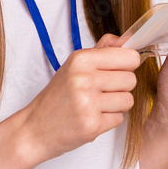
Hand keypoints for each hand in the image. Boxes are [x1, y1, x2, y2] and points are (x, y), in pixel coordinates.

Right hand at [18, 34, 140, 162]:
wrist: (36, 128)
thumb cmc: (58, 96)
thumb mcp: (75, 65)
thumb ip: (103, 50)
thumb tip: (127, 40)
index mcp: (81, 59)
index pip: (128, 57)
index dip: (128, 65)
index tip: (120, 69)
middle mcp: (84, 78)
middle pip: (131, 79)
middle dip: (122, 87)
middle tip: (103, 91)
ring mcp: (88, 103)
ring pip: (128, 100)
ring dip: (117, 105)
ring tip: (98, 105)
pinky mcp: (92, 125)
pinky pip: (119, 118)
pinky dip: (109, 120)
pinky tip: (93, 117)